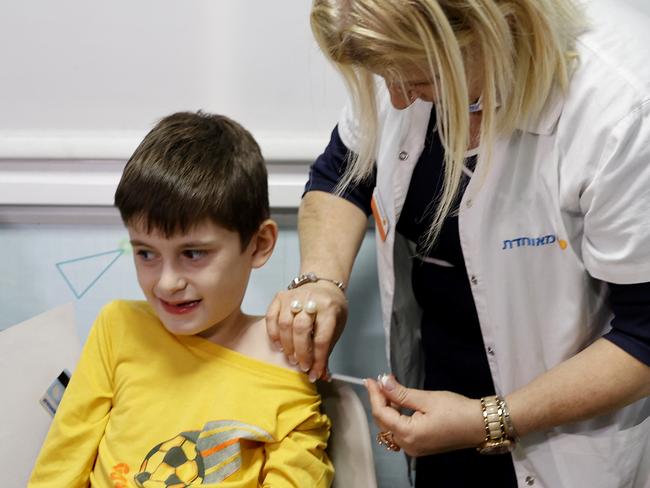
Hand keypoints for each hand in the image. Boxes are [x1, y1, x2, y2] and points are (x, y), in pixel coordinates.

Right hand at [266, 281, 347, 380]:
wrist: (324, 287)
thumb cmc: (330, 310)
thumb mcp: (336, 327)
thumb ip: (327, 350)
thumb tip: (321, 375)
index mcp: (330, 308)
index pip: (322, 338)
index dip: (317, 359)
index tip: (314, 373)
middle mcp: (311, 300)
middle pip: (301, 329)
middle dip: (301, 352)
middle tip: (302, 366)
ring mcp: (294, 296)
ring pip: (285, 324)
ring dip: (287, 345)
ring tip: (291, 357)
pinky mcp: (280, 296)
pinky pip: (272, 317)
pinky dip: (273, 333)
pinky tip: (279, 345)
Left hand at [365, 375, 485, 455]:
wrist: (480, 425)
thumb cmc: (457, 411)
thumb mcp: (427, 398)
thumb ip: (401, 393)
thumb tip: (383, 382)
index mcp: (409, 435)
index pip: (381, 414)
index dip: (374, 395)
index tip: (370, 379)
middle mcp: (409, 446)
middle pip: (383, 422)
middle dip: (379, 400)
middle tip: (379, 381)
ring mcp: (414, 448)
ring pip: (391, 427)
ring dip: (388, 407)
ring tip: (389, 387)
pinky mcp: (421, 445)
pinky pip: (401, 430)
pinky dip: (397, 415)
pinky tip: (399, 401)